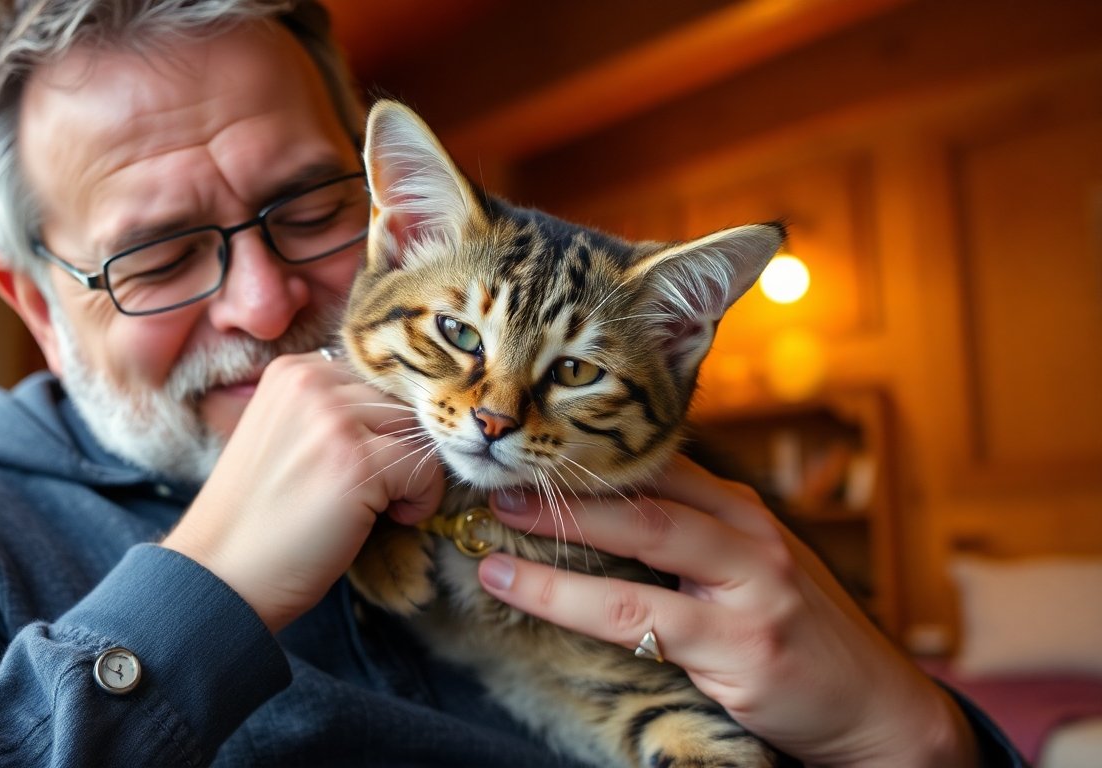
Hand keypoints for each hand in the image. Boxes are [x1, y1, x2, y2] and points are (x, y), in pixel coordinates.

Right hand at [162, 350, 443, 632]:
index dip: (382, 421)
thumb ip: (328, 411)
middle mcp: (311, 383)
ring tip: (384, 504)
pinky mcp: (357, 464)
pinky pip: (424, 467)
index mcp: (291, 370)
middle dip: (398, 445)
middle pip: (399, 400)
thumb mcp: (284, 436)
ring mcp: (334, 421)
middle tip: (380, 489)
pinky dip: (422, 497)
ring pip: (416, 430)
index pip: (374, 376)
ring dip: (411, 470)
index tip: (374, 457)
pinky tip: (394, 518)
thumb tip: (402, 410)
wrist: (221, 573)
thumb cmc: (256, 516)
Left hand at [476, 455, 976, 766]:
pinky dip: (568, 599)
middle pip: (644, 494)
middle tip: (497, 477)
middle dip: (565, 484)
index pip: (658, 466)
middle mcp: (749, 537)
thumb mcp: (750, 569)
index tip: (529, 450)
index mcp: (743, 512)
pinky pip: (635, 618)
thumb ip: (691, 534)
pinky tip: (521, 588)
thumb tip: (604, 503)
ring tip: (492, 527)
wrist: (876, 710)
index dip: (589, 456)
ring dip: (557, 534)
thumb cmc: (798, 635)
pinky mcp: (739, 646)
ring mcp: (749, 589)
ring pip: (638, 544)